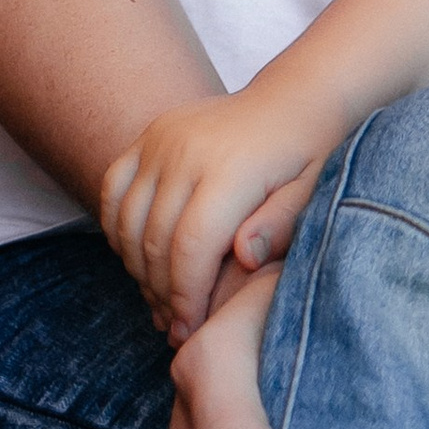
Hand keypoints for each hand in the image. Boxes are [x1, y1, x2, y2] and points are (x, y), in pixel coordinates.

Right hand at [103, 97, 320, 337]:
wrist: (295, 99)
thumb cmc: (311, 154)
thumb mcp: (315, 192)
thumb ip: (281, 226)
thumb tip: (244, 258)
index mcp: (233, 168)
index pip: (192, 247)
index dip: (186, 297)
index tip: (190, 330)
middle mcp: (189, 149)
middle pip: (155, 240)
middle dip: (162, 294)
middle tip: (175, 327)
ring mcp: (163, 138)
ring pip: (128, 221)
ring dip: (137, 270)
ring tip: (161, 300)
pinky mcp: (150, 134)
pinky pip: (113, 190)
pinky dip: (117, 229)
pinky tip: (140, 259)